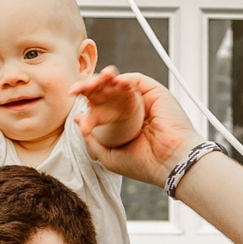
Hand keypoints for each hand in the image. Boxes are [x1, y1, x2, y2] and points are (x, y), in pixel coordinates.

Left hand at [83, 73, 199, 184]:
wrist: (170, 162)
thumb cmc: (143, 164)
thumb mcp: (108, 157)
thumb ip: (92, 140)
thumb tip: (79, 118)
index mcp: (122, 124)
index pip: (101, 106)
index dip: (87, 98)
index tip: (73, 94)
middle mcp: (133, 110)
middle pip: (108, 92)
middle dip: (92, 87)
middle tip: (79, 89)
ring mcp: (144, 100)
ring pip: (119, 84)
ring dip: (103, 80)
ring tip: (90, 84)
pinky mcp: (156, 93)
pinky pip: (135, 80)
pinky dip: (122, 79)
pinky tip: (110, 81)